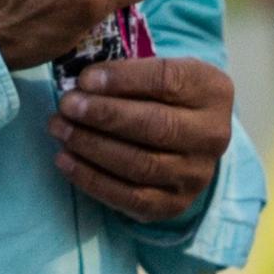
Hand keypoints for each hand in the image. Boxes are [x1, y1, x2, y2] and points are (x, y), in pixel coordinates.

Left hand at [50, 54, 234, 222]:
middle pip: (156, 126)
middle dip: (104, 116)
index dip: (123, 80)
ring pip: (141, 164)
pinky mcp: (175, 204)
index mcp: (212, 90)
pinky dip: (92, 180)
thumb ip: (127, 70)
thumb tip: (82, 83)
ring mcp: (196, 175)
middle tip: (67, 105)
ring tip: (60, 128)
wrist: (187, 137)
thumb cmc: (161, 93)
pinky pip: (131, 198)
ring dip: (92, 146)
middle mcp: (213, 135)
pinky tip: (65, 160)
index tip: (84, 79)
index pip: (167, 81)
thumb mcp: (157, 69)